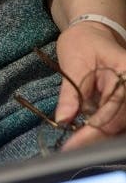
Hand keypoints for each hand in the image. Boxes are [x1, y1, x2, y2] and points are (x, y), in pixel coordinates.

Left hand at [54, 21, 125, 149]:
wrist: (92, 34)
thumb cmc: (83, 43)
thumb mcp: (73, 63)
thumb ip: (71, 93)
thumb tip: (63, 119)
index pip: (115, 109)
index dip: (95, 129)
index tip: (74, 143)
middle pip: (120, 123)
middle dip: (96, 138)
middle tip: (71, 148)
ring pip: (119, 126)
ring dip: (98, 138)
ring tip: (74, 145)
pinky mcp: (124, 103)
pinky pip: (116, 122)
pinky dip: (100, 131)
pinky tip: (83, 138)